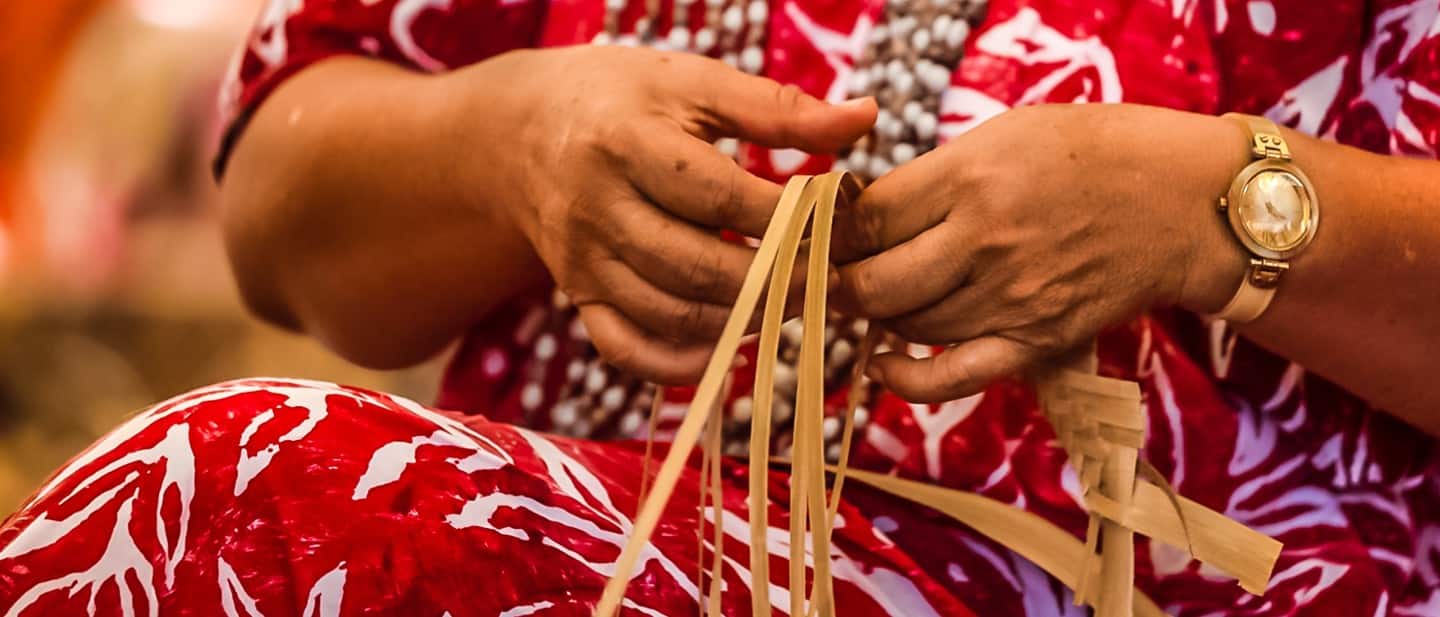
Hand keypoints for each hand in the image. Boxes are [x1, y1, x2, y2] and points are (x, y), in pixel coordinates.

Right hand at [453, 47, 875, 382]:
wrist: (523, 131)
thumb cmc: (625, 99)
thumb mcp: (694, 84)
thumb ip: (778, 108)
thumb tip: (866, 118)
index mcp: (626, 143)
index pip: (719, 196)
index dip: (787, 219)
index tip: (840, 225)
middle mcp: (596, 208)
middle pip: (697, 266)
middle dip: (776, 282)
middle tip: (832, 282)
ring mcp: (582, 261)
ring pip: (671, 312)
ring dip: (742, 321)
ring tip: (796, 305)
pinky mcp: (578, 296)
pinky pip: (626, 349)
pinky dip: (681, 363)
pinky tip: (732, 347)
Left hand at [833, 104, 1246, 401]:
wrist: (1180, 200)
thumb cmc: (1086, 155)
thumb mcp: (1002, 136)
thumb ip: (932, 177)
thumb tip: (861, 215)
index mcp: (970, 178)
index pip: (868, 219)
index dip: (835, 231)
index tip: (828, 233)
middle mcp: (985, 241)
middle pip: (875, 283)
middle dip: (842, 283)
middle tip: (836, 274)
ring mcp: (1011, 297)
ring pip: (908, 326)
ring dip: (880, 316)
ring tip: (881, 295)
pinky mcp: (1036, 341)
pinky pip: (952, 378)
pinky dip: (906, 380)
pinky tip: (883, 364)